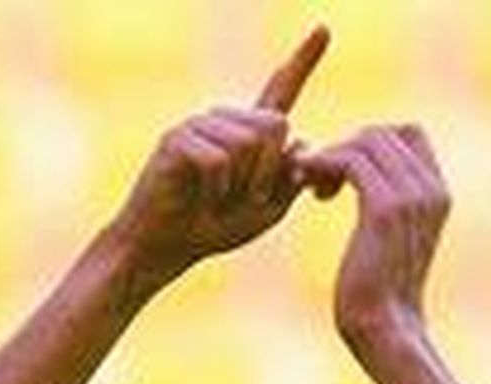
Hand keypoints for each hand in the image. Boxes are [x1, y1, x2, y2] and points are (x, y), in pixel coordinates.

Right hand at [107, 25, 328, 287]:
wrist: (166, 247)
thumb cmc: (213, 228)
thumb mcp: (265, 211)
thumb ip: (289, 181)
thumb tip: (301, 140)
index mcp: (249, 133)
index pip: (280, 91)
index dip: (302, 61)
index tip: (324, 28)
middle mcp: (225, 120)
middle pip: (275, 125)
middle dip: (270, 172)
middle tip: (249, 200)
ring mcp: (199, 125)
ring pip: (248, 143)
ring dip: (242, 185)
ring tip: (220, 201)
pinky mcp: (176, 138)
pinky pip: (218, 160)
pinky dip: (217, 190)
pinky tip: (202, 199)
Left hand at [300, 124, 450, 355]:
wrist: (385, 332)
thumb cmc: (377, 295)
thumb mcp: (388, 240)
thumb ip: (387, 203)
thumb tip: (358, 176)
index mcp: (438, 194)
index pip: (408, 133)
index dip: (370, 143)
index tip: (344, 176)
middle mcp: (431, 190)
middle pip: (382, 132)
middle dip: (345, 149)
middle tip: (319, 183)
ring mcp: (411, 197)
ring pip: (364, 141)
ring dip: (330, 157)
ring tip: (313, 189)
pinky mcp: (384, 209)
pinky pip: (349, 159)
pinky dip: (323, 165)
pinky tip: (312, 193)